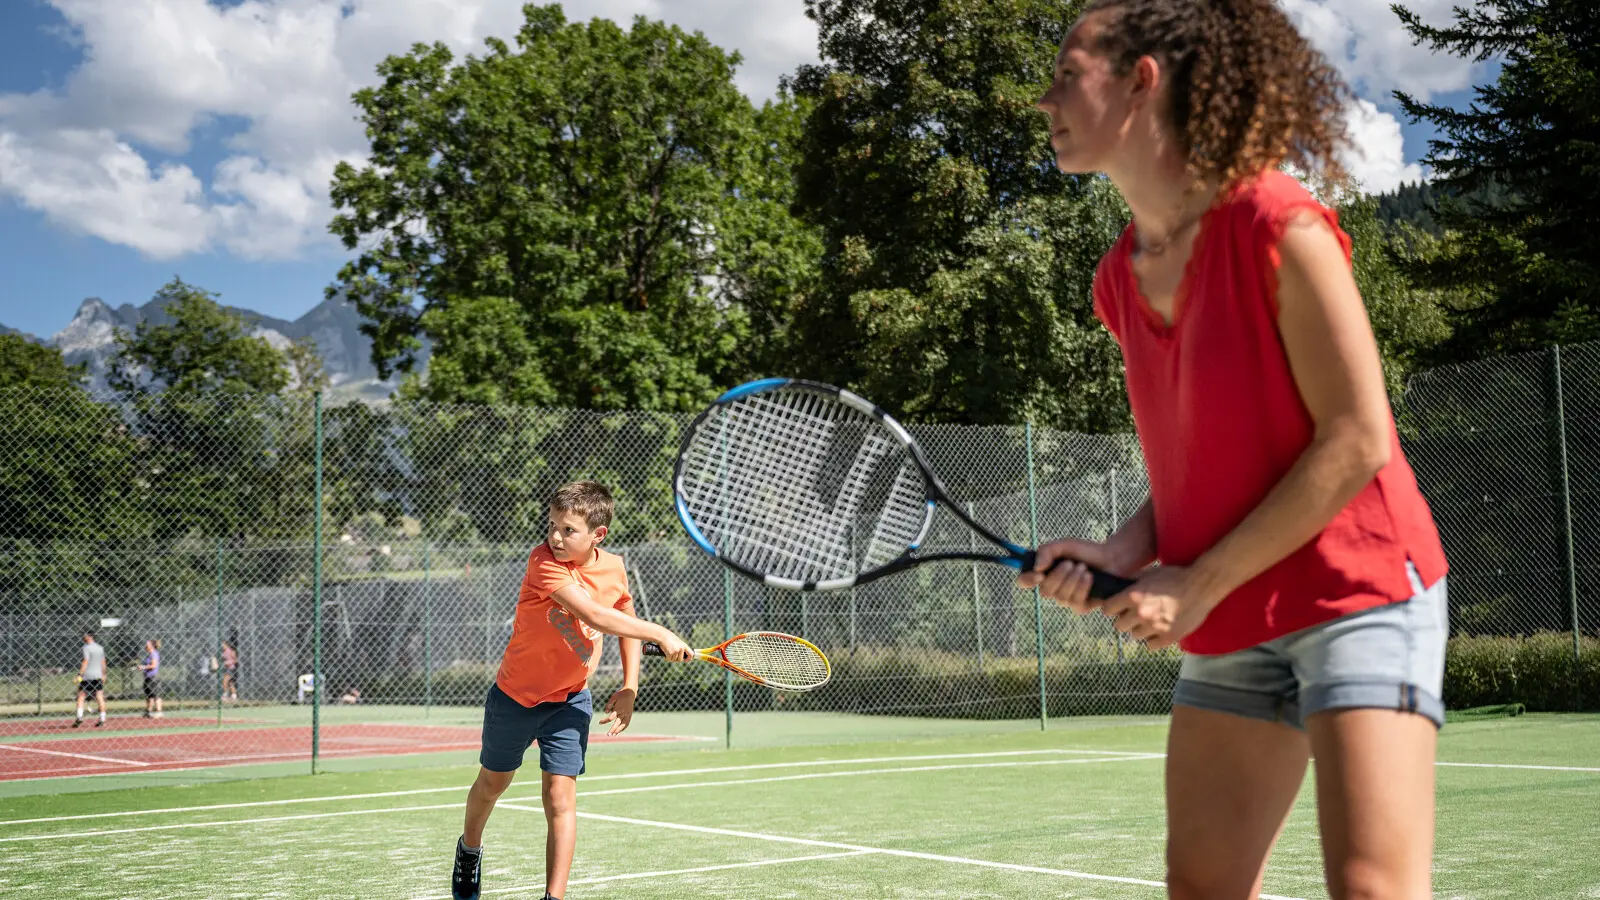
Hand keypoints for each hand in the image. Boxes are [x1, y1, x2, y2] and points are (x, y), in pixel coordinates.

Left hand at [600, 688, 635, 734]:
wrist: (630, 693)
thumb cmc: (620, 695)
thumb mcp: (613, 697)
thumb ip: (609, 705)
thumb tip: (606, 713)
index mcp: (618, 709)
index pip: (610, 718)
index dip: (604, 721)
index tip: (600, 722)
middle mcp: (623, 713)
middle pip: (617, 723)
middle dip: (613, 729)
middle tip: (608, 734)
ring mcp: (627, 714)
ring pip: (623, 725)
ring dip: (618, 730)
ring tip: (614, 735)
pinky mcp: (630, 715)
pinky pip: (627, 723)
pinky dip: (623, 728)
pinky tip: (619, 731)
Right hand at [654, 632, 692, 661]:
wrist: (663, 636)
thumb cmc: (670, 638)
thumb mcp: (678, 642)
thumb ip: (681, 648)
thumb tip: (683, 657)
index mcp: (684, 646)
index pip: (691, 654)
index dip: (689, 659)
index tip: (685, 660)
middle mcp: (681, 649)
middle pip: (680, 659)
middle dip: (676, 659)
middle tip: (672, 656)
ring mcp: (676, 651)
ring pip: (674, 660)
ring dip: (670, 658)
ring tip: (668, 653)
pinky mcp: (670, 653)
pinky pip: (669, 659)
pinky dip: (667, 658)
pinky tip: (665, 654)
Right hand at [1017, 537, 1134, 613]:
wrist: (1111, 559)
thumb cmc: (1086, 552)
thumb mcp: (1064, 545)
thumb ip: (1046, 551)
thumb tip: (1037, 568)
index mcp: (1044, 573)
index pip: (1024, 581)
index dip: (1026, 580)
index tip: (1038, 574)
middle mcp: (1053, 588)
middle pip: (1045, 591)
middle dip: (1058, 576)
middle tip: (1071, 563)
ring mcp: (1066, 599)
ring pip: (1061, 597)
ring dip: (1073, 580)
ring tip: (1083, 568)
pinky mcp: (1081, 607)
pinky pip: (1075, 603)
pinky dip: (1082, 588)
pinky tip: (1089, 577)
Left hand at [1097, 565, 1221, 649]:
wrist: (1201, 586)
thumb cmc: (1176, 577)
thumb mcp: (1150, 574)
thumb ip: (1132, 584)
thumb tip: (1117, 588)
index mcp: (1133, 596)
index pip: (1107, 609)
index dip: (1112, 608)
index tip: (1118, 608)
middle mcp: (1141, 613)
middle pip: (1119, 626)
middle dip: (1126, 620)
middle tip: (1136, 615)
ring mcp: (1154, 627)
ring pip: (1135, 636)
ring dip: (1140, 629)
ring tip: (1151, 621)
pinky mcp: (1168, 637)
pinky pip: (1150, 646)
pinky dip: (1153, 640)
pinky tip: (1159, 630)